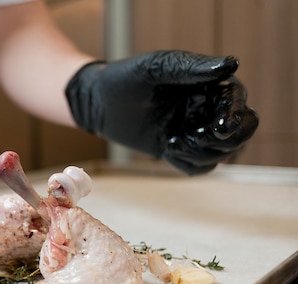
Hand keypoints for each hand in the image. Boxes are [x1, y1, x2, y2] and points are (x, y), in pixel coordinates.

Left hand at [65, 50, 258, 173]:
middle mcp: (205, 107)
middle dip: (226, 140)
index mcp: (205, 83)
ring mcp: (193, 129)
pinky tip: (169, 148)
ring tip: (175, 142)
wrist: (95, 103)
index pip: (236, 99)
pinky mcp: (178, 148)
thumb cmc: (122, 79)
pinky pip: (199, 166)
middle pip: (240, 130)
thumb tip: (230, 65)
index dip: (235, 114)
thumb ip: (189, 67)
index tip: (220, 127)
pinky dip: (190, 162)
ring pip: (222, 152)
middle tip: (198, 136)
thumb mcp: (153, 69)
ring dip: (204, 153)